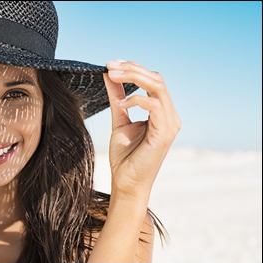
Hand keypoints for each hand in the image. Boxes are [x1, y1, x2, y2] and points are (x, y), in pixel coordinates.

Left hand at [104, 60, 180, 201]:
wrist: (126, 183)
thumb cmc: (125, 156)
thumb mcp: (119, 119)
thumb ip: (117, 97)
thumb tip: (109, 75)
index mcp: (161, 112)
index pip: (152, 81)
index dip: (133, 68)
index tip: (111, 64)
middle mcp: (169, 115)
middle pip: (156, 79)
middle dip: (132, 68)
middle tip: (110, 65)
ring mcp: (170, 124)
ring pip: (158, 87)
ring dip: (134, 77)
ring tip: (113, 75)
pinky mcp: (165, 133)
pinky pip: (156, 105)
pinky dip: (136, 99)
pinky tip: (122, 105)